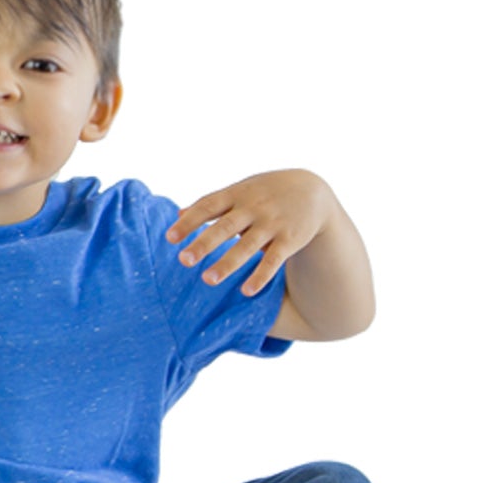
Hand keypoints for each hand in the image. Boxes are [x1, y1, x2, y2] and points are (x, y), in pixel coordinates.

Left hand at [167, 169, 340, 296]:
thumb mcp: (240, 191)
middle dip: (205, 243)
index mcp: (237, 194)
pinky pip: (274, 260)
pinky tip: (247, 291)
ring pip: (248, 245)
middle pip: (226, 227)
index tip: (169, 238)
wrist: (313, 191)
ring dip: (228, 263)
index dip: (189, 222)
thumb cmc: (265, 193)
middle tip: (183, 260)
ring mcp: (273, 224)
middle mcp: (253, 208)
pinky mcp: (290, 239)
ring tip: (208, 280)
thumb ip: (211, 203)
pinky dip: (261, 275)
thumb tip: (178, 214)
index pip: (208, 206)